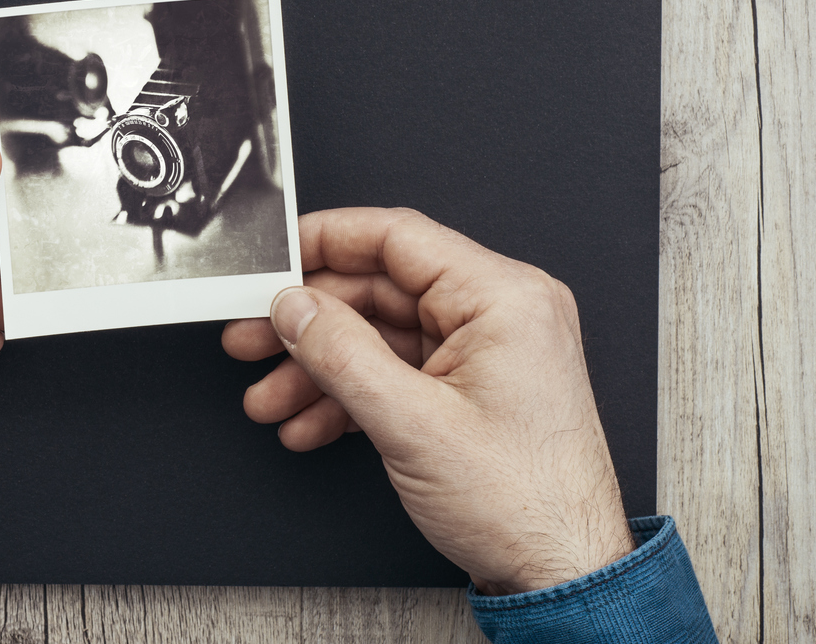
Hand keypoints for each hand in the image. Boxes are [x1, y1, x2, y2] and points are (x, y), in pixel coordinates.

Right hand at [223, 208, 632, 594]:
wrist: (563, 577)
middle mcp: (501, 313)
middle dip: (310, 324)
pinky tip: (310, 421)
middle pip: (380, 290)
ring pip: (381, 337)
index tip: (273, 260)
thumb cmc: (525, 506)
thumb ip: (342, 354)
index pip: (397, 238)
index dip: (323, 243)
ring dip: (320, 369)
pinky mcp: (475, 390)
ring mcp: (489, 353)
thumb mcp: (412, 424)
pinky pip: (399, 371)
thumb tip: (295, 307)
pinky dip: (352, 395)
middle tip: (253, 338)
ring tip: (271, 397)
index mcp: (503, 297)